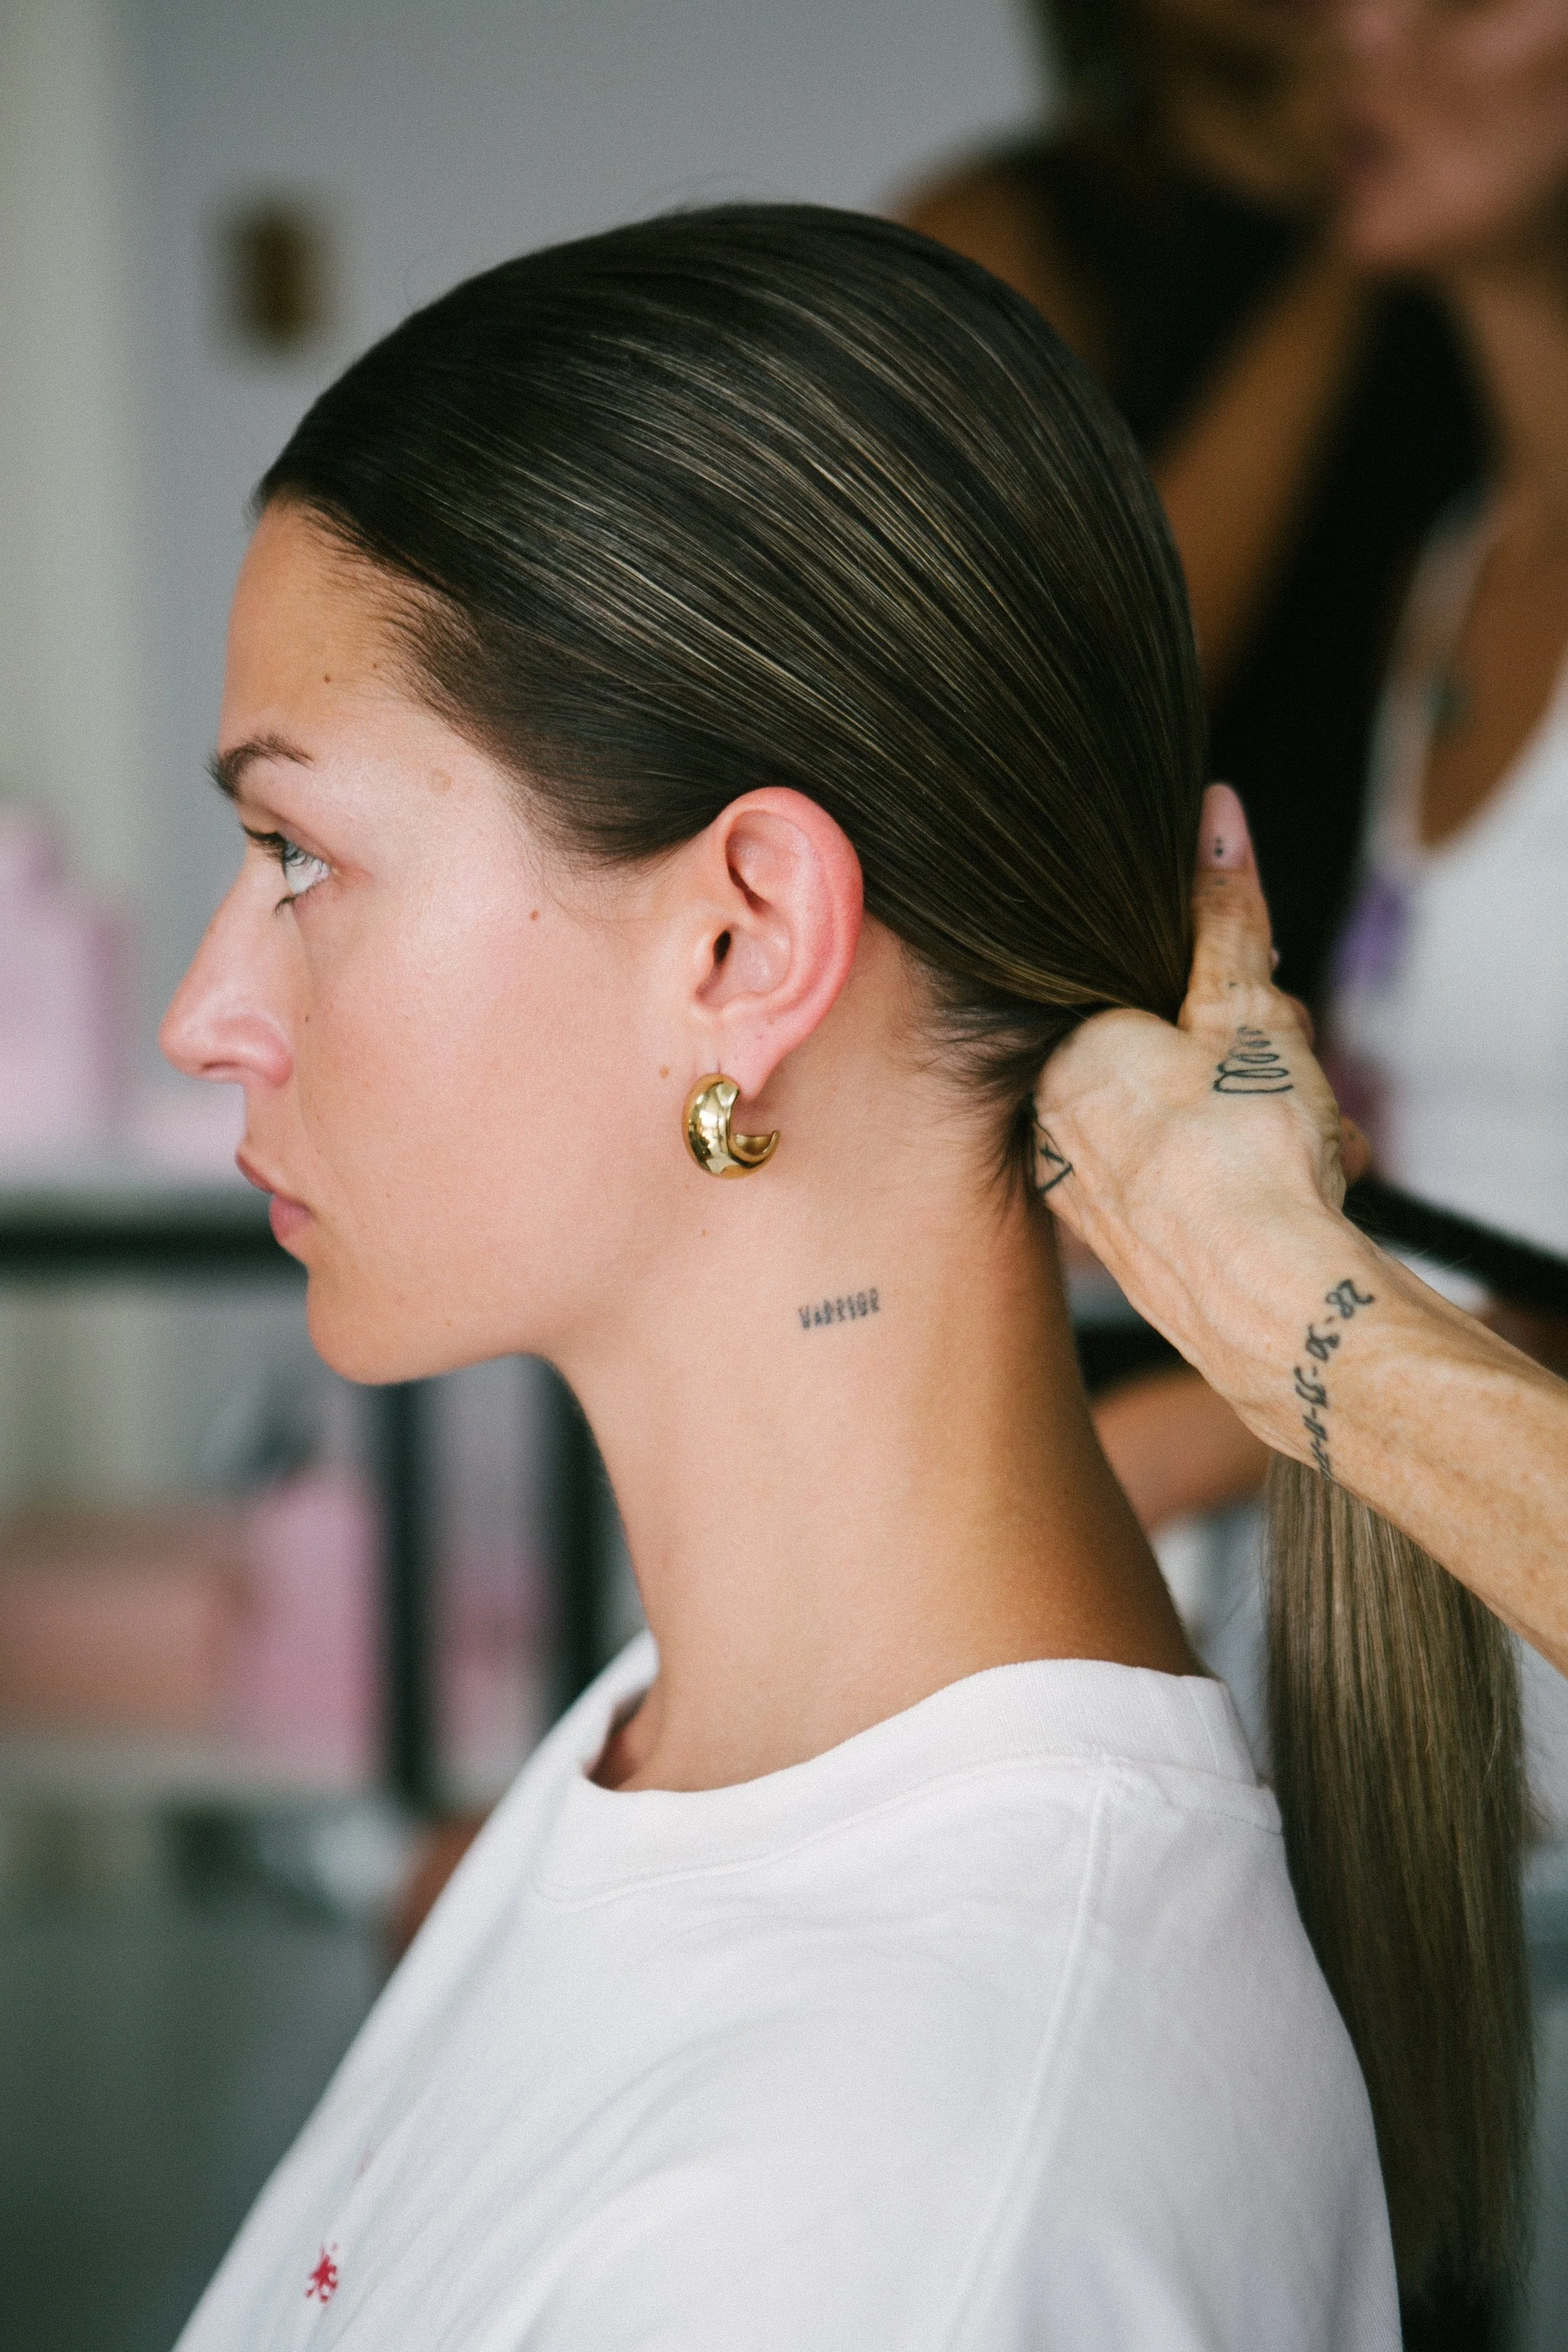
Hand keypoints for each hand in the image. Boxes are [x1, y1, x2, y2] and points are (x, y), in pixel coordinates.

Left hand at [1032, 785, 1366, 1383]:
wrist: (1274, 1303)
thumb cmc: (1251, 1153)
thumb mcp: (1247, 1008)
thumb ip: (1226, 914)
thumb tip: (1214, 816)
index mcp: (1063, 1056)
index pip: (1151, 993)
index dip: (1234, 998)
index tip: (1275, 1014)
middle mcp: (1053, 1126)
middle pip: (1171, 1058)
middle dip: (1259, 1064)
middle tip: (1300, 1083)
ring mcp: (1083, 1197)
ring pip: (1188, 1124)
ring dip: (1267, 1124)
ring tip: (1313, 1146)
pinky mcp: (1123, 1254)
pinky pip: (1188, 1189)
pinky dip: (1244, 1182)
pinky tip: (1294, 1194)